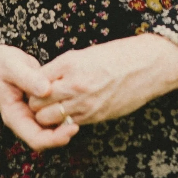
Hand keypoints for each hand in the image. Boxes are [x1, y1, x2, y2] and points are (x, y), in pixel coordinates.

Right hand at [0, 45, 78, 150]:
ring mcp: (30, 113)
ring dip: (63, 126)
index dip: (53, 139)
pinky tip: (73, 105)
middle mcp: (22, 119)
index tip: (71, 129)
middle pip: (43, 138)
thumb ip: (28, 78)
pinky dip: (61, 114)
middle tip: (77, 126)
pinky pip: (51, 116)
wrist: (1, 59)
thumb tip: (46, 91)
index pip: (34, 138)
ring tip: (79, 117)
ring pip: (49, 129)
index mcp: (13, 116)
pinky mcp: (38, 105)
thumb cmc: (3, 63)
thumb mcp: (12, 67)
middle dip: (61, 135)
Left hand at [28, 33, 177, 126]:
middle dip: (35, 101)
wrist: (146, 67)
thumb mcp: (85, 53)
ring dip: (47, 114)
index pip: (35, 80)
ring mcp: (84, 104)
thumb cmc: (117, 55)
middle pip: (36, 103)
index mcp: (70, 63)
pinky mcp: (94, 117)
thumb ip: (62, 68)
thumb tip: (44, 79)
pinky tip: (71, 110)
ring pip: (48, 118)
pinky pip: (67, 124)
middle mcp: (74, 85)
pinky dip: (64, 120)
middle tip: (41, 97)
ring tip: (55, 105)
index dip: (32, 83)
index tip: (35, 82)